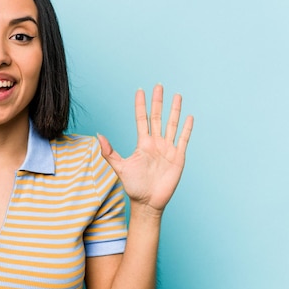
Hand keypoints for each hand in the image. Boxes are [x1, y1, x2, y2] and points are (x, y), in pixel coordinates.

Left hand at [98, 84, 192, 213]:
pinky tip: (189, 117)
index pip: (142, 119)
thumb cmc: (133, 187)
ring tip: (177, 96)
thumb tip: (99, 135)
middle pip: (158, 117)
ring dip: (175, 110)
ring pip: (172, 125)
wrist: (148, 203)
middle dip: (158, 101)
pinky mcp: (178, 158)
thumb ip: (109, 152)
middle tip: (159, 85)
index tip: (140, 90)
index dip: (141, 105)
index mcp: (143, 143)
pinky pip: (183, 140)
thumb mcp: (120, 167)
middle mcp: (156, 143)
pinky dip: (186, 128)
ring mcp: (168, 149)